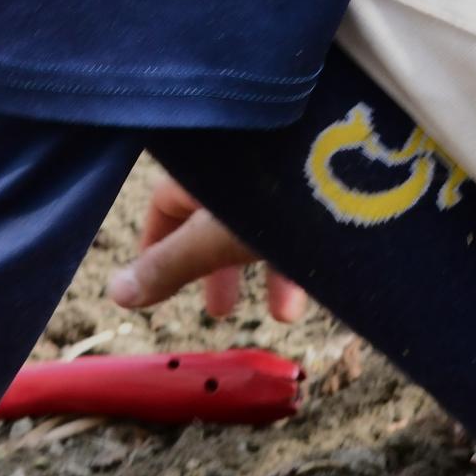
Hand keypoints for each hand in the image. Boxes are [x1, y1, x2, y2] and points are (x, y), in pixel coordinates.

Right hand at [107, 171, 307, 322]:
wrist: (361, 160)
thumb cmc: (277, 193)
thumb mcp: (216, 237)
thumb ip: (169, 266)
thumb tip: (114, 294)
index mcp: (205, 167)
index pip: (166, 204)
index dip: (158, 247)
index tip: (157, 287)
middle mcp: (241, 163)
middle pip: (216, 218)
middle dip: (219, 271)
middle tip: (222, 311)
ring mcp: (285, 168)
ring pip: (266, 223)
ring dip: (271, 272)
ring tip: (286, 315)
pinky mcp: (325, 179)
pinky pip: (303, 219)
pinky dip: (305, 254)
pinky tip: (322, 289)